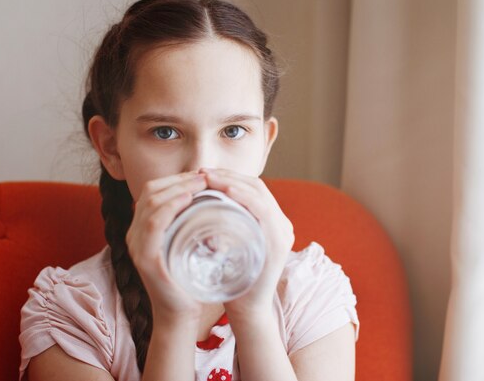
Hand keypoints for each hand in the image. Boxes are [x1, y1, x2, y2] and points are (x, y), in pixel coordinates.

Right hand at [125, 171, 207, 318]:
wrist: (180, 315)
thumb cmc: (188, 280)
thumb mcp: (186, 245)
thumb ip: (189, 225)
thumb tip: (211, 200)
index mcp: (142, 229)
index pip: (153, 191)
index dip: (176, 179)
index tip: (202, 175)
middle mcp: (133, 234)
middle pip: (150, 191)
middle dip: (179, 179)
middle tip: (205, 175)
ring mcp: (136, 245)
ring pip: (152, 202)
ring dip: (179, 187)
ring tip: (202, 182)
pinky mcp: (145, 257)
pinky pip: (154, 223)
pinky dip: (171, 206)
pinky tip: (189, 199)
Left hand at [201, 168, 294, 319]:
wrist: (247, 310)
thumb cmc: (233, 279)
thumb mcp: (230, 245)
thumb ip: (225, 226)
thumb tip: (201, 204)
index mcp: (272, 222)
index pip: (253, 188)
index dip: (229, 176)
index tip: (204, 174)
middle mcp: (282, 224)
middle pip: (257, 186)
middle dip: (228, 175)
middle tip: (202, 173)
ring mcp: (282, 232)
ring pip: (260, 194)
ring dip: (232, 181)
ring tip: (208, 178)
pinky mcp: (278, 242)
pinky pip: (263, 211)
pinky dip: (244, 197)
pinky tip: (226, 191)